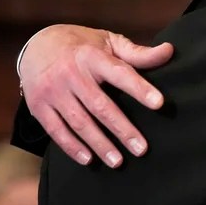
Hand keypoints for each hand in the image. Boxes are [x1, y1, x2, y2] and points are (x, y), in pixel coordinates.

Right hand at [19, 24, 172, 166]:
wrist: (36, 45)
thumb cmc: (83, 46)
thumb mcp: (109, 42)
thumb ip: (138, 53)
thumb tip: (169, 51)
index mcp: (92, 56)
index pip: (120, 73)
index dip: (140, 88)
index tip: (159, 104)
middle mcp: (71, 73)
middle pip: (100, 105)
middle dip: (122, 129)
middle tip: (142, 149)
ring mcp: (52, 90)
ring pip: (79, 122)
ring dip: (99, 144)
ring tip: (118, 161)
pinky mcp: (38, 106)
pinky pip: (56, 130)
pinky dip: (72, 146)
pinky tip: (89, 160)